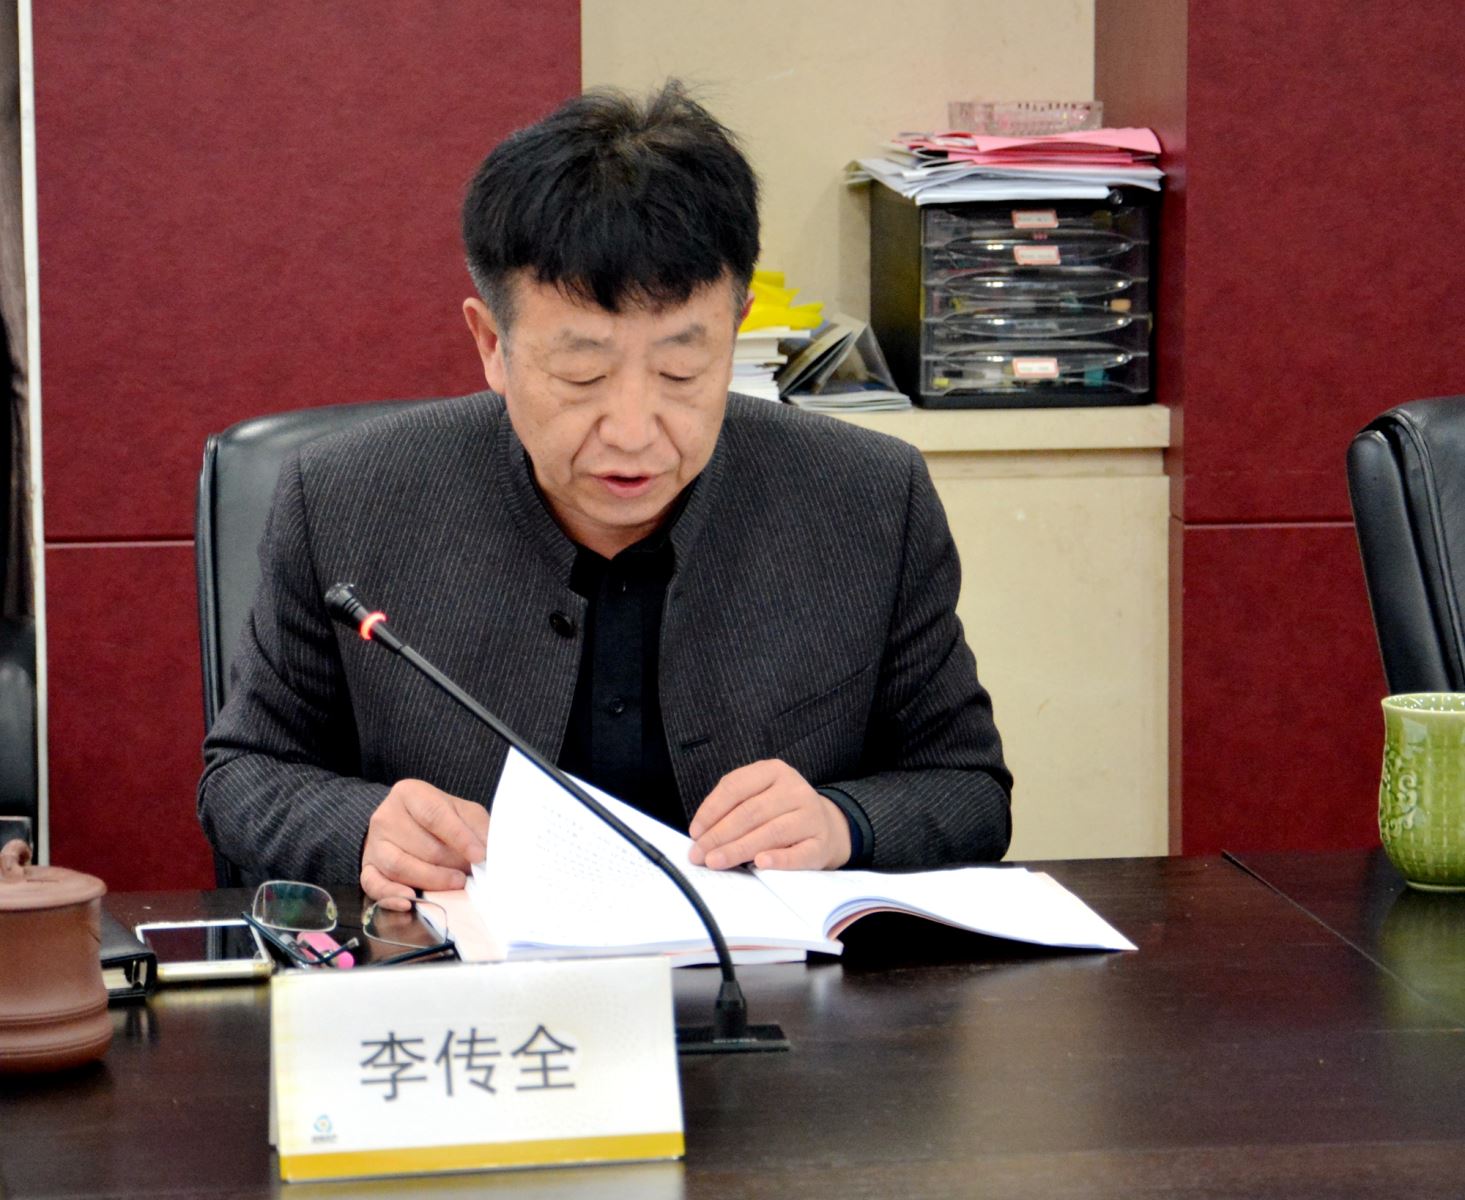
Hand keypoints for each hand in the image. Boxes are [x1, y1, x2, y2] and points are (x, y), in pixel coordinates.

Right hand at [360, 779, 488, 908]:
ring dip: (431, 880)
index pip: (434, 815)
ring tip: (455, 884)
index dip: (459, 837)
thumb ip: (476, 828)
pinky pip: (375, 885)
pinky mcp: (367, 868)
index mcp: (409, 793)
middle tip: (471, 874)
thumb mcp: (462, 812)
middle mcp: (385, 816)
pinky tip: (411, 902)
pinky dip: (392, 896)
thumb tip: (488, 853)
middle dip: (450, 863)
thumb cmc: (440, 819)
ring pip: (399, 866)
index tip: (479, 856)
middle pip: (421, 845)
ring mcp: (374, 843)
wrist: (404, 825)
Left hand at [687, 759, 850, 870]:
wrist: (827, 827)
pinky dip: (778, 860)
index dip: (711, 810)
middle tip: (698, 854)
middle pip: (750, 812)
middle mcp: (795, 789)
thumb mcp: (760, 796)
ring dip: (739, 849)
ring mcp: (811, 815)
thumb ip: (733, 808)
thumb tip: (701, 835)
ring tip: (716, 862)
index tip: (695, 833)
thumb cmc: (781, 813)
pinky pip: (799, 853)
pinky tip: (760, 865)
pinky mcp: (821, 843)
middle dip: (719, 835)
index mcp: (774, 771)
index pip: (735, 786)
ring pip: (771, 832)